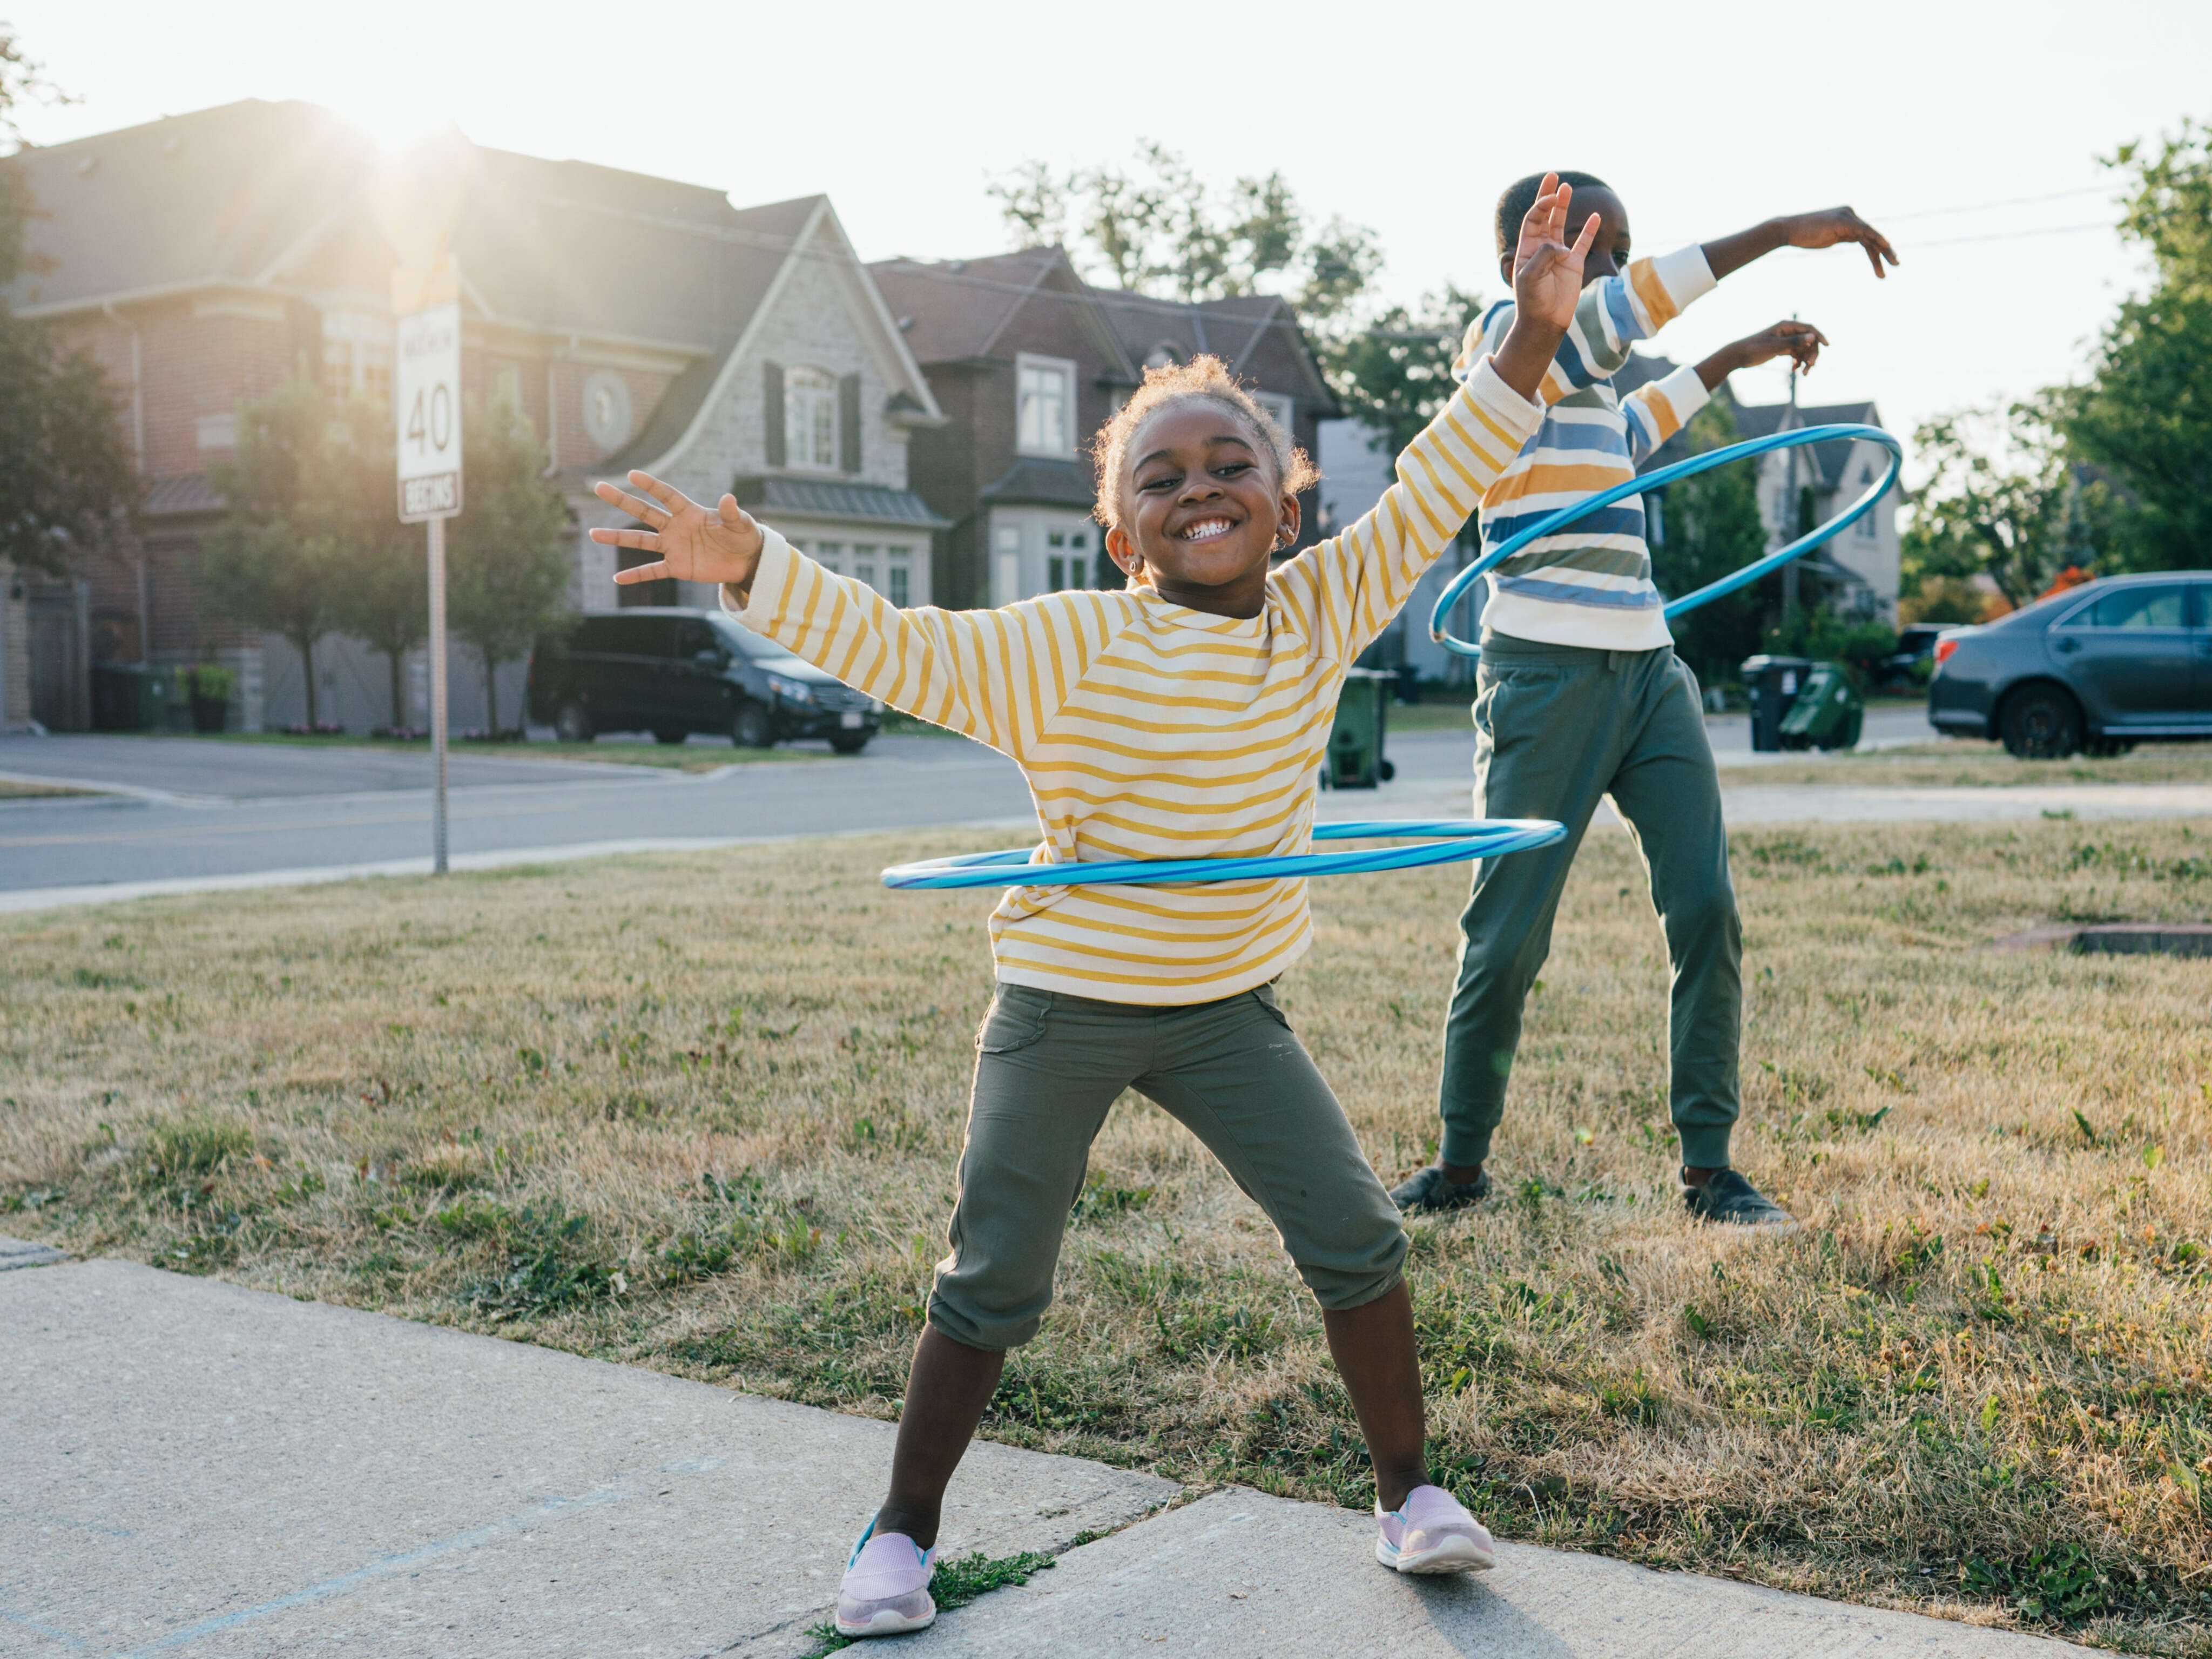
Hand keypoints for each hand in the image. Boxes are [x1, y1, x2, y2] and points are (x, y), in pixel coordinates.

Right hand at [590, 472, 764, 589]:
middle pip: (644, 512)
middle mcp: (676, 527)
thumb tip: (728, 498)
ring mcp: (673, 547)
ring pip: (640, 541)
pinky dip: (636, 576)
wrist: (746, 560)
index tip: (633, 474)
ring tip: (593, 534)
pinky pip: (652, 571)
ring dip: (617, 538)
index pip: (667, 495)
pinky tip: (617, 580)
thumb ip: (732, 512)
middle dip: (622, 500)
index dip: (651, 485)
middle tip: (599, 487)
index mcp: (689, 512)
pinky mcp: (677, 567)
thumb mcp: (741, 523)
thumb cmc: (743, 536)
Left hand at [1509, 172, 1600, 333]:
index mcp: (1527, 249)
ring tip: (1567, 187)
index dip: (1541, 206)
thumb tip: (1561, 248)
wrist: (1545, 321)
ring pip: (1562, 225)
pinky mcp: (1574, 264)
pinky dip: (1589, 231)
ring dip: (1564, 206)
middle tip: (1552, 176)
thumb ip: (1545, 256)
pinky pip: (1583, 243)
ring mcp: (1559, 255)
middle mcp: (1542, 248)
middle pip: (1545, 216)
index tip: (1551, 198)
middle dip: (1548, 196)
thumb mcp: (1532, 276)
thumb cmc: (1533, 300)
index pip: (1534, 220)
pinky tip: (1596, 217)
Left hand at [1697, 320, 1827, 390]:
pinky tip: (1794, 370)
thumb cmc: (1754, 348)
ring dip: (1805, 360)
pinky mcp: (1782, 349)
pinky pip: (1795, 354)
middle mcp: (1788, 331)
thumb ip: (1794, 342)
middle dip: (1812, 353)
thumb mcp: (1775, 346)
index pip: (1809, 328)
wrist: (1739, 355)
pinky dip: (1797, 362)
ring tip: (1803, 373)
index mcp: (1786, 326)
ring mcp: (1785, 340)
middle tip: (1810, 366)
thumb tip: (1812, 337)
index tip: (1827, 346)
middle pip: (1808, 340)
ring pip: (1803, 349)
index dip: (1819, 336)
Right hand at [1780, 207, 1898, 278]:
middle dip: (1885, 251)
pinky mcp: (1845, 222)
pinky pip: (1866, 232)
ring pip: (1871, 236)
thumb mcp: (1828, 236)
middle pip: (1871, 235)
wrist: (1787, 230)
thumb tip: (1856, 239)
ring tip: (1893, 265)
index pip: (1866, 235)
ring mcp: (1848, 216)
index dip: (1877, 249)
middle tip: (1897, 264)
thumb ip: (1844, 235)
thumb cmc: (1803, 236)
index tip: (1886, 262)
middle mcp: (1850, 214)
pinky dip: (1877, 241)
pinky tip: (1886, 250)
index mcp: (1847, 217)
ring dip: (1883, 252)